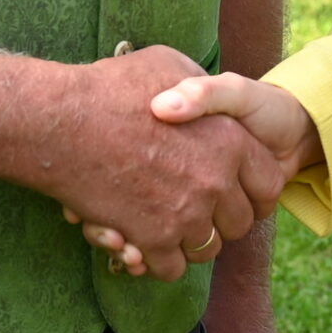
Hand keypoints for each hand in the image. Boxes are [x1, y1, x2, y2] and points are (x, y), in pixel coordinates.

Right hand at [71, 75, 320, 277]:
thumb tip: (206, 96)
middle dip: (222, 220)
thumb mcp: (170, 64)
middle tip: (198, 209)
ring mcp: (184, 214)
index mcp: (229, 139)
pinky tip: (144, 243)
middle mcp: (215, 181)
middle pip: (240, 223)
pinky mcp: (151, 238)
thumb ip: (200, 88)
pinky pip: (170, 267)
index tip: (238, 193)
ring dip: (191, 242)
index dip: (255, 192)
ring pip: (206, 249)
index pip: (269, 184)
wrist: (61, 121)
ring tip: (171, 225)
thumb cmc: (112, 88)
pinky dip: (158, 260)